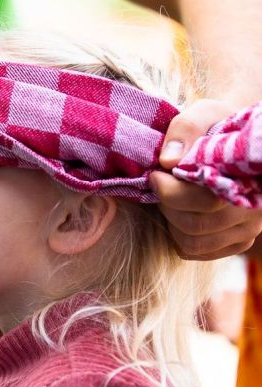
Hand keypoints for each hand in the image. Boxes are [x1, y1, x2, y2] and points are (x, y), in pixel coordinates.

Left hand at [151, 99, 261, 259]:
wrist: (232, 143)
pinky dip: (177, 234)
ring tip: (170, 196)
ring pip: (192, 242)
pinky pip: (194, 251)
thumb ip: (185, 129)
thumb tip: (168, 161)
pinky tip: (179, 211)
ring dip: (170, 220)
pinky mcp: (236, 243)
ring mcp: (249, 230)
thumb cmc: (215, 127)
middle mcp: (257, 209)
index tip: (156, 174)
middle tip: (161, 183)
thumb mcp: (202, 113)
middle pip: (196, 225)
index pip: (207, 201)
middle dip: (167, 204)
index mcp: (255, 177)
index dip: (171, 191)